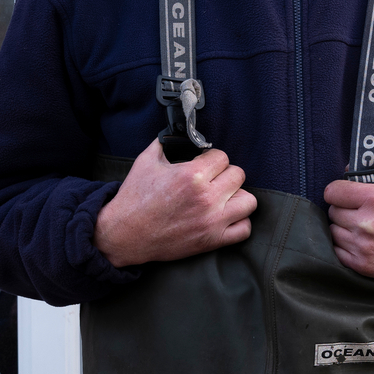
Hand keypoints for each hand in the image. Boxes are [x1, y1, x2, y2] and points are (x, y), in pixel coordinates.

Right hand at [93, 138, 256, 267]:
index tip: (204, 165)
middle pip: (238, 175)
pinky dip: (239, 222)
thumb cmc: (134, 199)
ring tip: (223, 198)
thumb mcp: (146, 161)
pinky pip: (244, 230)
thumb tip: (175, 133)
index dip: (212, 158)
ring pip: (248, 201)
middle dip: (225, 174)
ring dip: (237, 197)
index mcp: (192, 175)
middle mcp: (207, 198)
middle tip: (212, 180)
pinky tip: (225, 217)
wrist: (125, 234)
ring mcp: (212, 221)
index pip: (222, 156)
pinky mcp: (212, 240)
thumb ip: (165, 142)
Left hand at [323, 155, 373, 280]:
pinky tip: (358, 241)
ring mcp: (364, 246)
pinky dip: (345, 246)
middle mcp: (367, 223)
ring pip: (334, 232)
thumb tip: (359, 160)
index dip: (337, 191)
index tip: (342, 193)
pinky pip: (338, 252)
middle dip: (342, 209)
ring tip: (357, 226)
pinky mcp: (364, 265)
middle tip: (354, 210)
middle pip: (333, 212)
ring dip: (342, 228)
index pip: (333, 192)